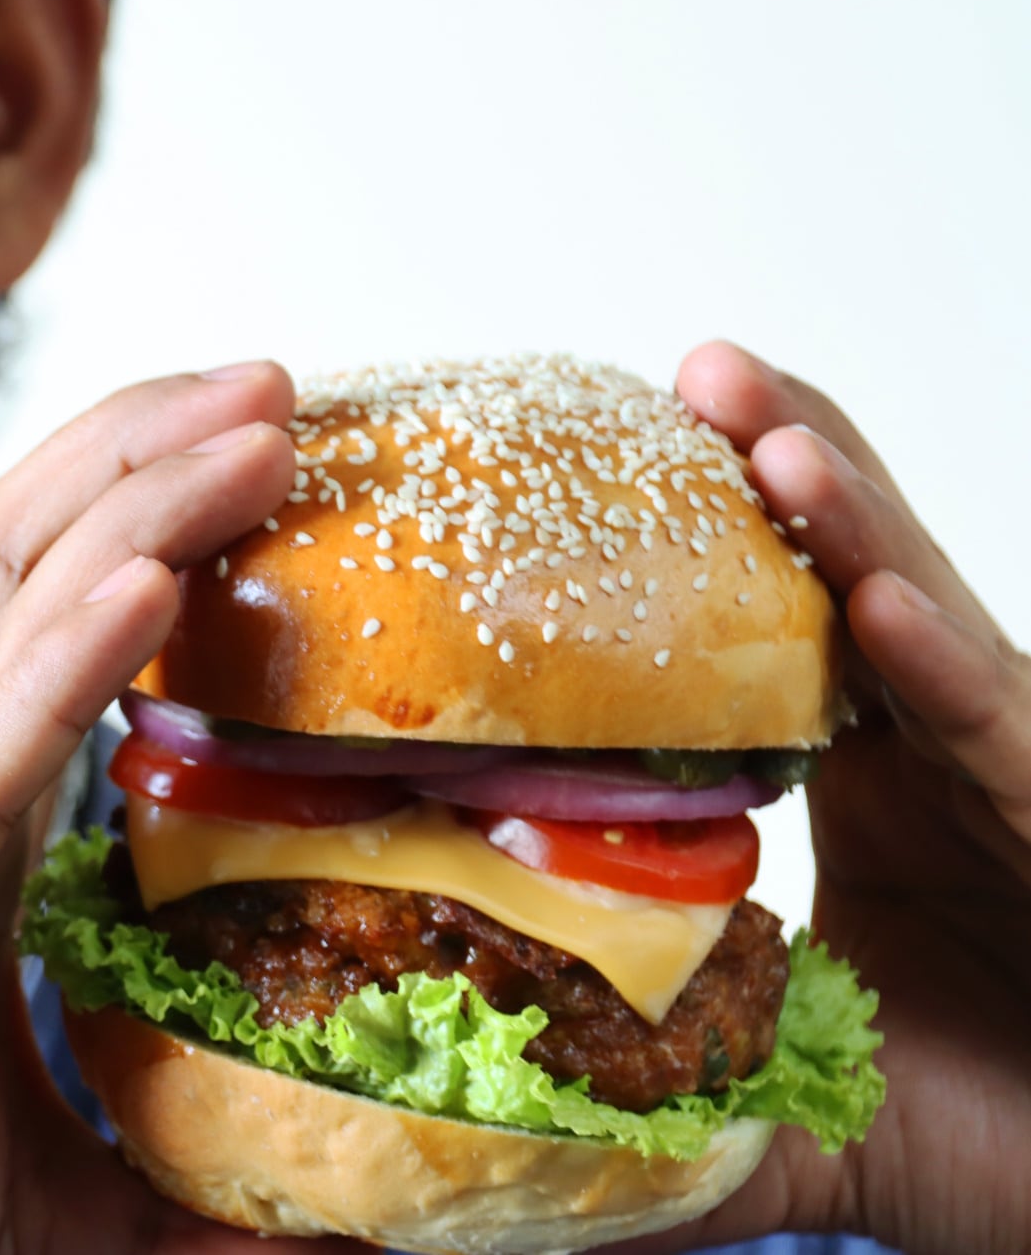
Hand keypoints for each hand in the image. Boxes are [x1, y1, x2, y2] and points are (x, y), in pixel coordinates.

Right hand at [0, 362, 374, 1252]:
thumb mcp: (34, 1190)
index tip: (277, 454)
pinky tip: (153, 582)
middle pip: (23, 555)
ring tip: (257, 425)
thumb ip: (163, 1184)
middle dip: (147, 451)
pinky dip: (59, 660)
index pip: (44, 612)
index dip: (151, 513)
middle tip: (280, 383)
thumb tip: (312, 1233)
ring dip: (136, 507)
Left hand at [615, 343, 1030, 1253]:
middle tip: (689, 370)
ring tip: (763, 427)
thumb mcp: (803, 1104)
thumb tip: (516, 1126)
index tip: (598, 457)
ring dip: (850, 520)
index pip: (776, 623)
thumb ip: (677, 1090)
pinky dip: (944, 667)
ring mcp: (1019, 766)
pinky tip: (879, 607)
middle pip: (851, 574)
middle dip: (777, 462)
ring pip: (928, 621)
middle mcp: (942, 746)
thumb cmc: (1005, 1126)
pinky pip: (1002, 731)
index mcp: (870, 770)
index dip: (704, 536)